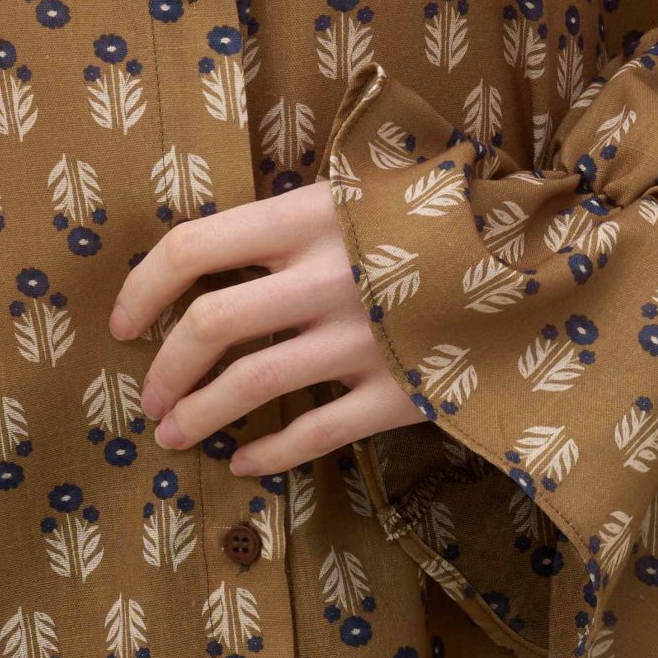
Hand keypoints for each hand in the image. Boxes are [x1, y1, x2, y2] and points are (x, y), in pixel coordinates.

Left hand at [106, 182, 414, 475]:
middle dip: (165, 369)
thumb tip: (213, 255)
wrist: (536, 258)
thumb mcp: (359, 192)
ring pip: (250, 387)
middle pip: (210, 325)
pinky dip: (268, 456)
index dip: (141, 288)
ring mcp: (361, 337)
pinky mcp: (396, 392)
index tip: (121, 325)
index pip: (192, 247)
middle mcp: (324, 274)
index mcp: (305, 215)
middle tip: (148, 399)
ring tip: (175, 435)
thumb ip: (293, 220)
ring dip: (199, 416)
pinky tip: (246, 465)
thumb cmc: (434, 216)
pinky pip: (313, 434)